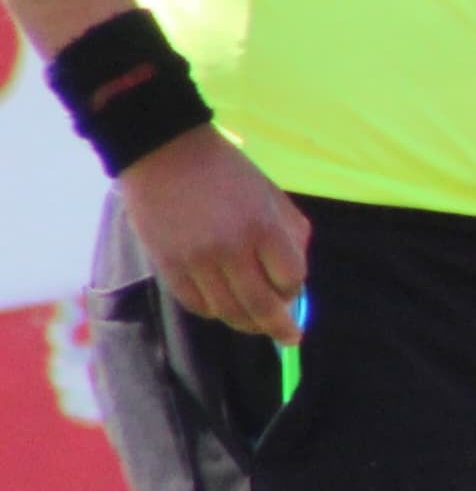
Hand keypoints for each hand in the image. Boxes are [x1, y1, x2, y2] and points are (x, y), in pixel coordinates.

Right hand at [116, 126, 308, 340]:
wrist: (164, 153)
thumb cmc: (226, 172)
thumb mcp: (271, 195)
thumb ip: (290, 235)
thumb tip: (296, 280)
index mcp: (261, 228)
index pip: (290, 279)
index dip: (295, 290)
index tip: (293, 291)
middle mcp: (229, 249)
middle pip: (261, 306)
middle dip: (279, 327)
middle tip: (289, 337)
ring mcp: (195, 261)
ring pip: (228, 312)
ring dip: (247, 324)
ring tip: (257, 326)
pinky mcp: (168, 267)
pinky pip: (196, 305)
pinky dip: (215, 312)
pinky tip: (224, 308)